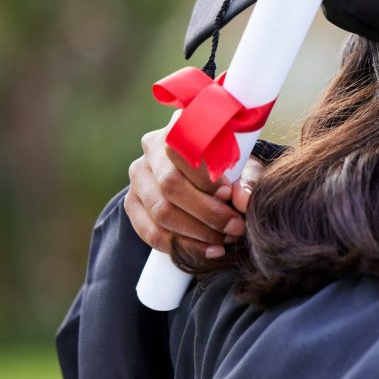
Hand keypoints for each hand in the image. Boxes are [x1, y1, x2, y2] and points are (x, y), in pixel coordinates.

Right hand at [124, 122, 263, 259]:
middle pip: (171, 185)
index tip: (229, 196)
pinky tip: (205, 251)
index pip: (185, 152)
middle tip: (235, 228)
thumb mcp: (244, 165)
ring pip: (160, 211)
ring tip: (224, 242)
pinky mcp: (131, 202)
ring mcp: (138, 177)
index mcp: (179, 128)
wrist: (204, 174)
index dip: (206, 177)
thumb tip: (243, 200)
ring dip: (196, 233)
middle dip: (207, 213)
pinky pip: (149, 231)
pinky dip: (179, 246)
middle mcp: (151, 148)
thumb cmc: (228, 165)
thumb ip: (247, 179)